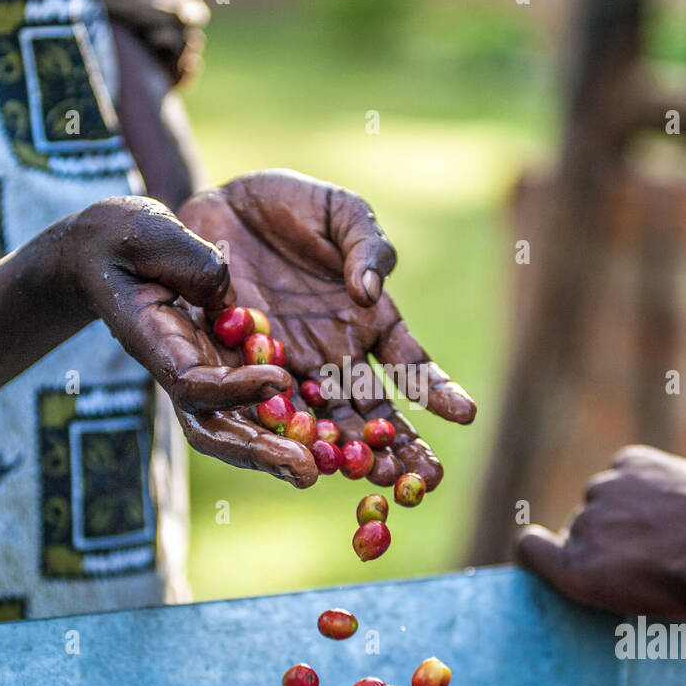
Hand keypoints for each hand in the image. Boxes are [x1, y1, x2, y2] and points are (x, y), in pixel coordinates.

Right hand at [58, 196, 313, 483]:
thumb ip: (193, 264)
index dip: (233, 389)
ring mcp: (210, 373)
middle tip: (306, 471)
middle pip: (218, 429)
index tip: (277, 378)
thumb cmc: (126, 237)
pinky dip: (294, 420)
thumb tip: (226, 301)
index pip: (193, 384)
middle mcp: (185, 371)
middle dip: (261, 453)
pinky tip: (333, 434)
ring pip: (243, 426)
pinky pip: (264, 402)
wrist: (118, 248)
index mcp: (156, 343)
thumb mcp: (154, 235)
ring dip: (283, 449)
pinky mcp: (234, 364)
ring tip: (325, 468)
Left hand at [176, 170, 476, 488]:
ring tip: (377, 481)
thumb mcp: (339, 212)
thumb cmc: (291, 205)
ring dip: (352, 456)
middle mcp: (335, 357)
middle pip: (376, 414)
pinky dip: (287, 434)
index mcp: (370, 323)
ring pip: (329, 424)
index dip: (438, 391)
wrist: (219, 204)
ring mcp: (291, 368)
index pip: (412, 368)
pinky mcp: (244, 370)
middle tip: (426, 480)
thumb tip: (371, 292)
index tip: (466, 413)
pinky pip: (267, 408)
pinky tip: (309, 457)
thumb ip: (366, 244)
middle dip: (402, 449)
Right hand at [516, 446, 685, 619]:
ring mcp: (606, 490)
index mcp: (577, 572)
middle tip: (652, 550)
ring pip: (607, 495)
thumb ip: (609, 580)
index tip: (551, 549)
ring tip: (673, 525)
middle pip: (582, 527)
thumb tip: (611, 562)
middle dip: (608, 535)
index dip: (539, 548)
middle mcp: (582, 527)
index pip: (529, 548)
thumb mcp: (642, 608)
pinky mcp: (633, 462)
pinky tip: (676, 497)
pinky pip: (629, 468)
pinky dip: (645, 479)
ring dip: (627, 506)